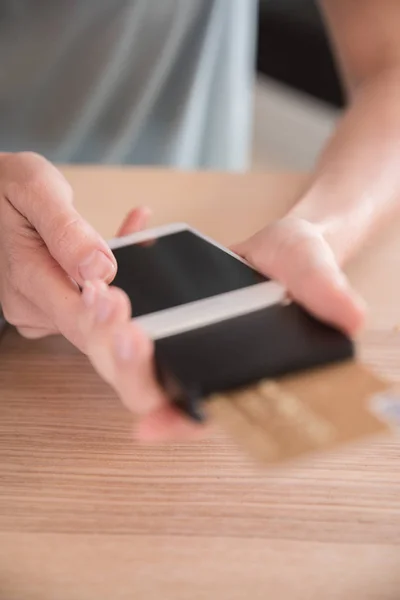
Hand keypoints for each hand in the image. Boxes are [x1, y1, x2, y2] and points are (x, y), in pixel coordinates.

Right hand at [0, 151, 147, 350]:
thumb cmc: (7, 187)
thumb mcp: (36, 190)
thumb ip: (67, 231)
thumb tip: (100, 269)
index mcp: (25, 276)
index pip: (75, 318)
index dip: (110, 322)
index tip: (135, 308)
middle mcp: (31, 304)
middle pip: (91, 329)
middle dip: (127, 316)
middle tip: (154, 297)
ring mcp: (42, 310)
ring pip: (98, 313)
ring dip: (128, 282)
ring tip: (143, 235)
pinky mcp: (53, 308)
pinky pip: (94, 302)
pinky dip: (117, 276)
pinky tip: (135, 239)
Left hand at [80, 216, 365, 443]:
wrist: (282, 250)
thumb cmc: (303, 274)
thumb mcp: (317, 280)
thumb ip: (328, 299)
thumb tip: (352, 319)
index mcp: (228, 375)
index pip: (197, 414)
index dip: (173, 426)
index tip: (147, 425)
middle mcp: (190, 361)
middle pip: (142, 382)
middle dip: (123, 361)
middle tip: (121, 321)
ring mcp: (166, 336)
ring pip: (116, 345)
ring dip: (102, 323)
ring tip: (104, 288)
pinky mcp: (152, 309)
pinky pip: (119, 304)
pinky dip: (113, 276)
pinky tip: (131, 230)